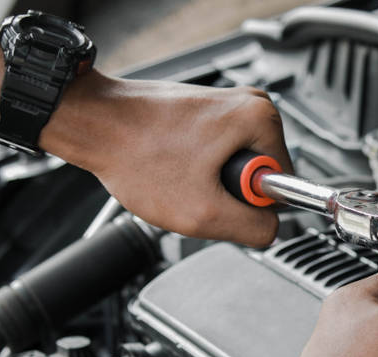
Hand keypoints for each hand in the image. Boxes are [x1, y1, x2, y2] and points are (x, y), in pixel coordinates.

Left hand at [0, 38, 291, 246]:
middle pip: (259, 177)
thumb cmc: (136, 153)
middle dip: (226, 194)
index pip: (284, 186)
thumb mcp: (203, 212)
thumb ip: (252, 229)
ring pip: (236, 170)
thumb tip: (272, 231)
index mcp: (262, 119)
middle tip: (192, 187)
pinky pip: (218, 158)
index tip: (214, 193)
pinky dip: (196, 169)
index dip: (247, 204)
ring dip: (209, 184)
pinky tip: (172, 165)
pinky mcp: (208, 113)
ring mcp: (228, 107)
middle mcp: (251, 105)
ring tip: (178, 174)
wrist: (94, 124)